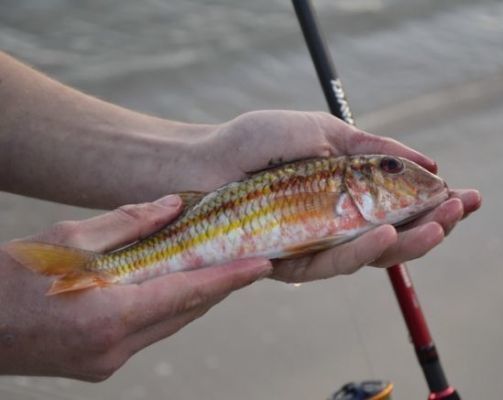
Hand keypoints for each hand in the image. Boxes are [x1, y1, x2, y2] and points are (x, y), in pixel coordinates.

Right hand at [0, 195, 271, 380]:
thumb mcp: (68, 239)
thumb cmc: (10, 278)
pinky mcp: (99, 366)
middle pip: (186, 311)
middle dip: (216, 286)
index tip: (264, 266)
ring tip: (213, 268)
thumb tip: (174, 205)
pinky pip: (148, 334)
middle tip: (243, 258)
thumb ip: (128, 222)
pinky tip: (168, 287)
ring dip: (192, 297)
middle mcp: (116, 348)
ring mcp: (108, 362)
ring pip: (169, 324)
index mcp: (111, 316)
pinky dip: (164, 309)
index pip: (189, 293)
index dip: (231, 279)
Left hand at [191, 110, 480, 281]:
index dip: (436, 205)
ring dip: (409, 242)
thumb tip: (430, 163)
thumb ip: (374, 150)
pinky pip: (333, 261)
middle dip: (434, 226)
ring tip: (438, 224)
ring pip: (372, 255)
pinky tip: (389, 232)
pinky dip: (362, 249)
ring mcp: (317, 246)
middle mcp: (338, 225)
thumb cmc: (261, 142)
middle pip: (396, 238)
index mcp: (350, 195)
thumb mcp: (326, 132)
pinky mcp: (292, 263)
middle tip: (462, 209)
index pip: (402, 207)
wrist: (208, 159)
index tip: (468, 195)